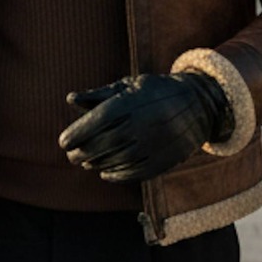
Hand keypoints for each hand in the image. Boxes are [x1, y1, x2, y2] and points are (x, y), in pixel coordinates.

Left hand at [58, 71, 232, 182]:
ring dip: (96, 164)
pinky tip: (105, 172)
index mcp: (133, 103)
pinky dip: (116, 175)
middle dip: (82, 152)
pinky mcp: (164, 160)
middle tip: (71, 154)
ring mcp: (155, 144)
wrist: (198, 105)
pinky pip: (134, 172)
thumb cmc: (155, 93)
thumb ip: (99, 95)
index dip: (77, 133)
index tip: (63, 142)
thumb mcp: (130, 87)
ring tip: (87, 162)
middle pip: (104, 143)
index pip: (98, 120)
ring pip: (116, 160)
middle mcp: (143, 124)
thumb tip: (71, 99)